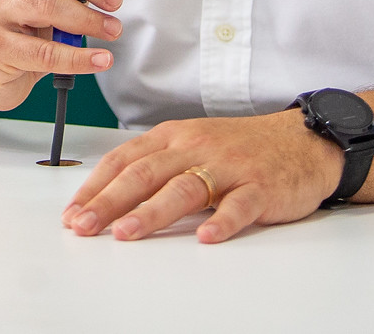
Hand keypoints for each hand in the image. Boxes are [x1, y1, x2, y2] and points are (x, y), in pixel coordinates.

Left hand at [65, 109, 341, 243]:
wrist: (301, 141)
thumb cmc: (239, 148)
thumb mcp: (191, 144)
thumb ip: (155, 165)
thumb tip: (108, 196)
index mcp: (173, 136)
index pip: (124, 160)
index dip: (95, 187)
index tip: (73, 213)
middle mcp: (195, 147)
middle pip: (145, 174)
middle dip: (109, 202)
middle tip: (85, 226)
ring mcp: (228, 167)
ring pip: (184, 188)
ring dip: (152, 212)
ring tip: (127, 233)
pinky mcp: (260, 187)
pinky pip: (239, 206)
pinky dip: (222, 222)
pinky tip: (206, 238)